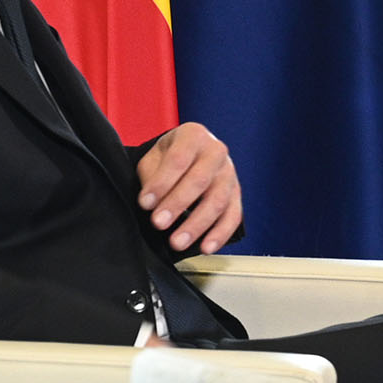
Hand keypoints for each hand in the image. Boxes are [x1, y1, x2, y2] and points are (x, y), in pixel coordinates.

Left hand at [136, 122, 242, 253]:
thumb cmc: (168, 158)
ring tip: (177, 242)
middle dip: (177, 204)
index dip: (161, 183)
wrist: (188, 156)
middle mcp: (216, 152)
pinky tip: (205, 247)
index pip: (178, 159)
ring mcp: (229, 174)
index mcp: (193, 136)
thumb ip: (152, 178)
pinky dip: (220, 234)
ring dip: (197, 224)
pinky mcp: (237, 195)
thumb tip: (151, 203)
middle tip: (159, 223)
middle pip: (200, 179)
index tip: (145, 203)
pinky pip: (233, 215)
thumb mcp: (153, 159)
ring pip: (217, 200)